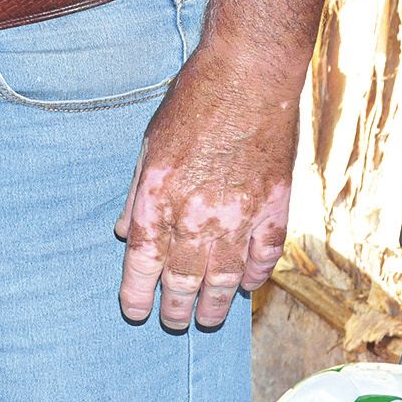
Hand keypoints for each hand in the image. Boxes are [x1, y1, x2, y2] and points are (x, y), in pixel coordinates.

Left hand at [115, 44, 296, 329]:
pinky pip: (265, 255)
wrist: (247, 78)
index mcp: (158, 197)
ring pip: (224, 277)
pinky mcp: (275, 207)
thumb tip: (125, 234)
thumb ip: (137, 195)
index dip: (136, 292)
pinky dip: (255, 275)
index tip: (134, 311)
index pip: (142, 260)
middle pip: (183, 277)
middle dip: (175, 307)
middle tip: (172, 323)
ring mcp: (239, 215)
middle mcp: (197, 214)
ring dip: (213, 303)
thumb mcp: (149, 146)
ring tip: (206, 320)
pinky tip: (246, 286)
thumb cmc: (192, 103)